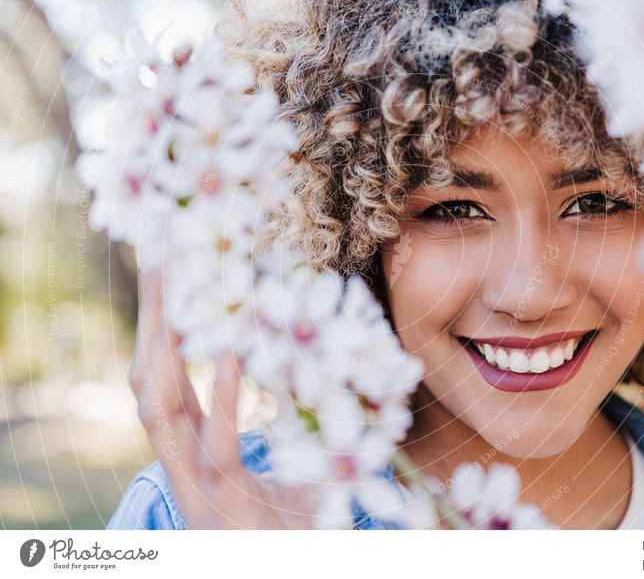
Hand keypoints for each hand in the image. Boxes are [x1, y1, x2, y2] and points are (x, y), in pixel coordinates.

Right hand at [128, 270, 314, 528]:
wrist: (300, 563)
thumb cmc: (304, 517)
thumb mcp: (297, 458)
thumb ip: (299, 411)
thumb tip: (323, 352)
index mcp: (194, 451)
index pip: (163, 381)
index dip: (158, 331)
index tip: (168, 279)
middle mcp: (185, 467)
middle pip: (150, 386)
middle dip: (152, 326)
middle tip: (164, 265)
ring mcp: (200, 488)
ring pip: (162, 414)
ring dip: (167, 352)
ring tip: (184, 295)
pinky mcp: (227, 508)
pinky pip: (217, 447)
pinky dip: (222, 399)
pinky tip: (229, 355)